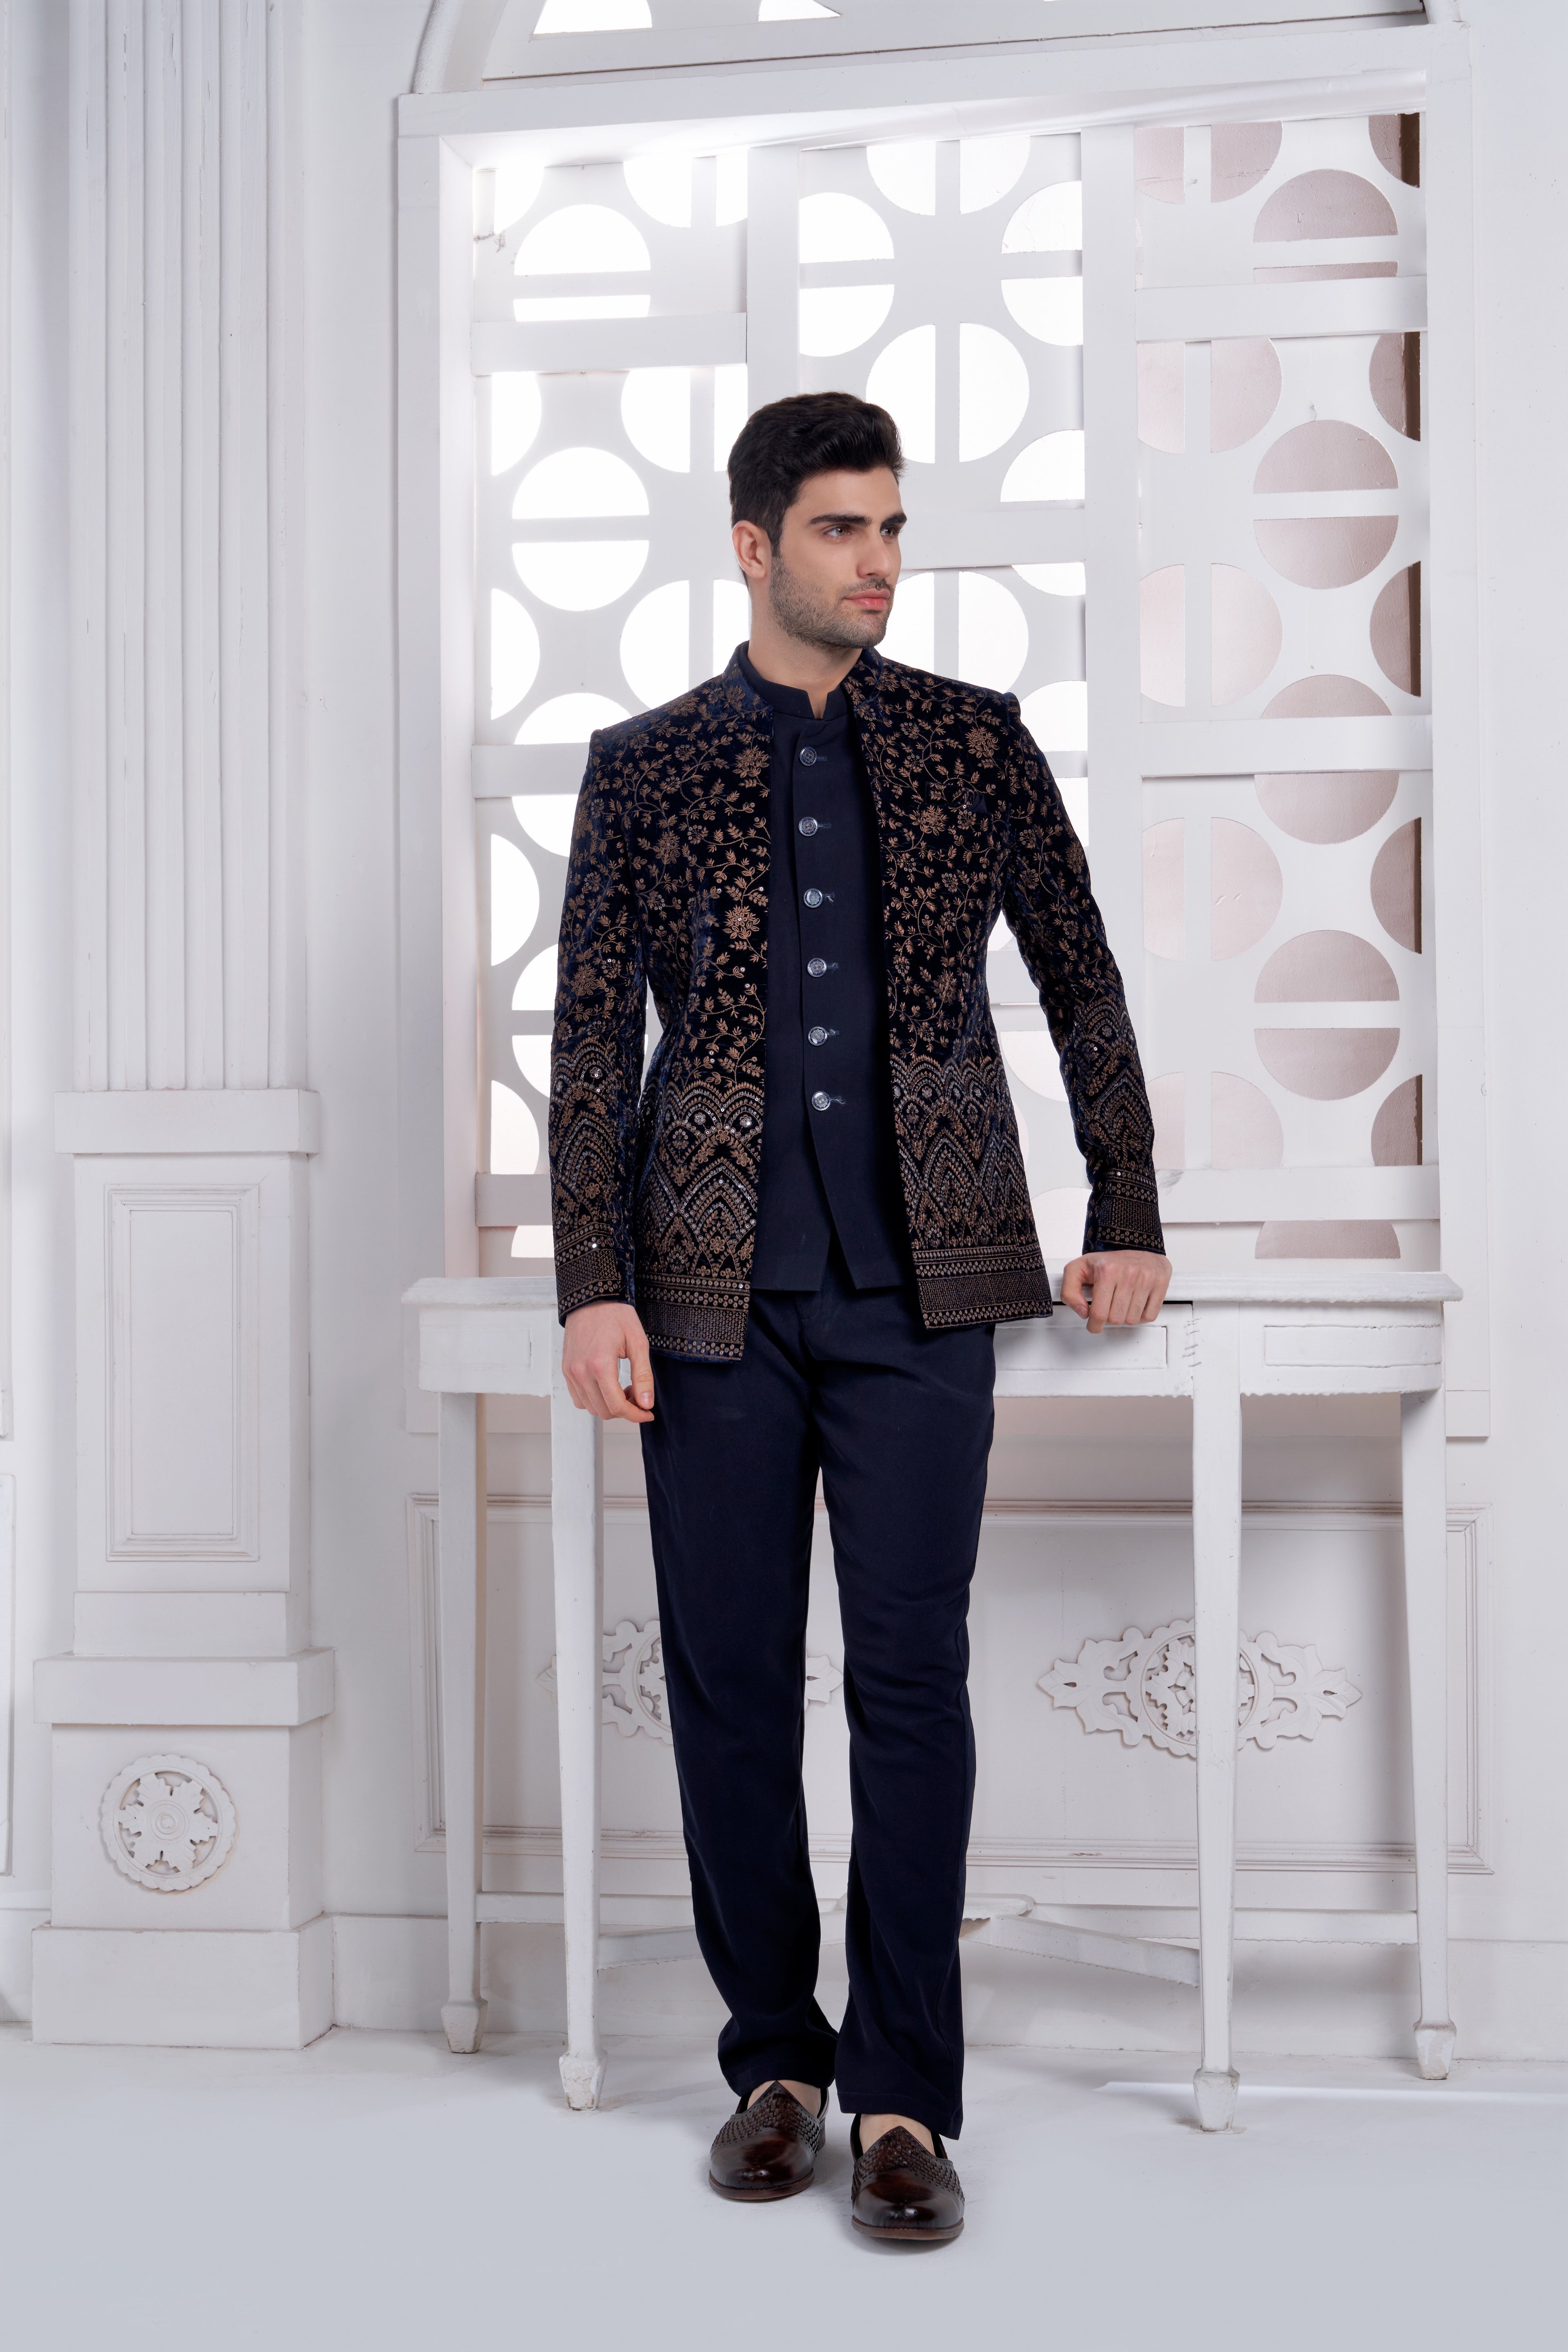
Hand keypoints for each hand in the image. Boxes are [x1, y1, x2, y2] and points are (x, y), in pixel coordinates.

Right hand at [562, 1301, 655, 1423]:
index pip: (616, 1406)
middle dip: (625, 1410)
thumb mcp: (637, 1343)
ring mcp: (570, 1371)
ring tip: (622, 1388)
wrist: (592, 1299)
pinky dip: (595, 1400)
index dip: (635, 1415)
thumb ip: (643, 1376)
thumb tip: (646, 1404)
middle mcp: (580, 1371)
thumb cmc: (616, 1316)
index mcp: (599, 1365)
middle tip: (637, 1394)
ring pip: (590, 1408)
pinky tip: (607, 1386)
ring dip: (609, 1406)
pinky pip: (579, 1398)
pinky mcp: (566, 1370)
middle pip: (603, 1411)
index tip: (648, 1412)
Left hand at [1061, 1250, 1171, 1333]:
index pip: (1099, 1313)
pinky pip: (1150, 1315)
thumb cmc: (1107, 1261)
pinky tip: (1134, 1303)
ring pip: (1133, 1320)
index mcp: (1106, 1271)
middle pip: (1116, 1319)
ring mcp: (1146, 1278)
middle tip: (1108, 1306)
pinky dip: (1141, 1315)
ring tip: (1121, 1302)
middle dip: (1110, 1317)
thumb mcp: (1077, 1270)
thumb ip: (1069, 1292)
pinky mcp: (1160, 1283)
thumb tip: (1083, 1312)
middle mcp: (1128, 1274)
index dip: (1094, 1325)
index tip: (1094, 1324)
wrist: (1135, 1244)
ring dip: (1125, 1316)